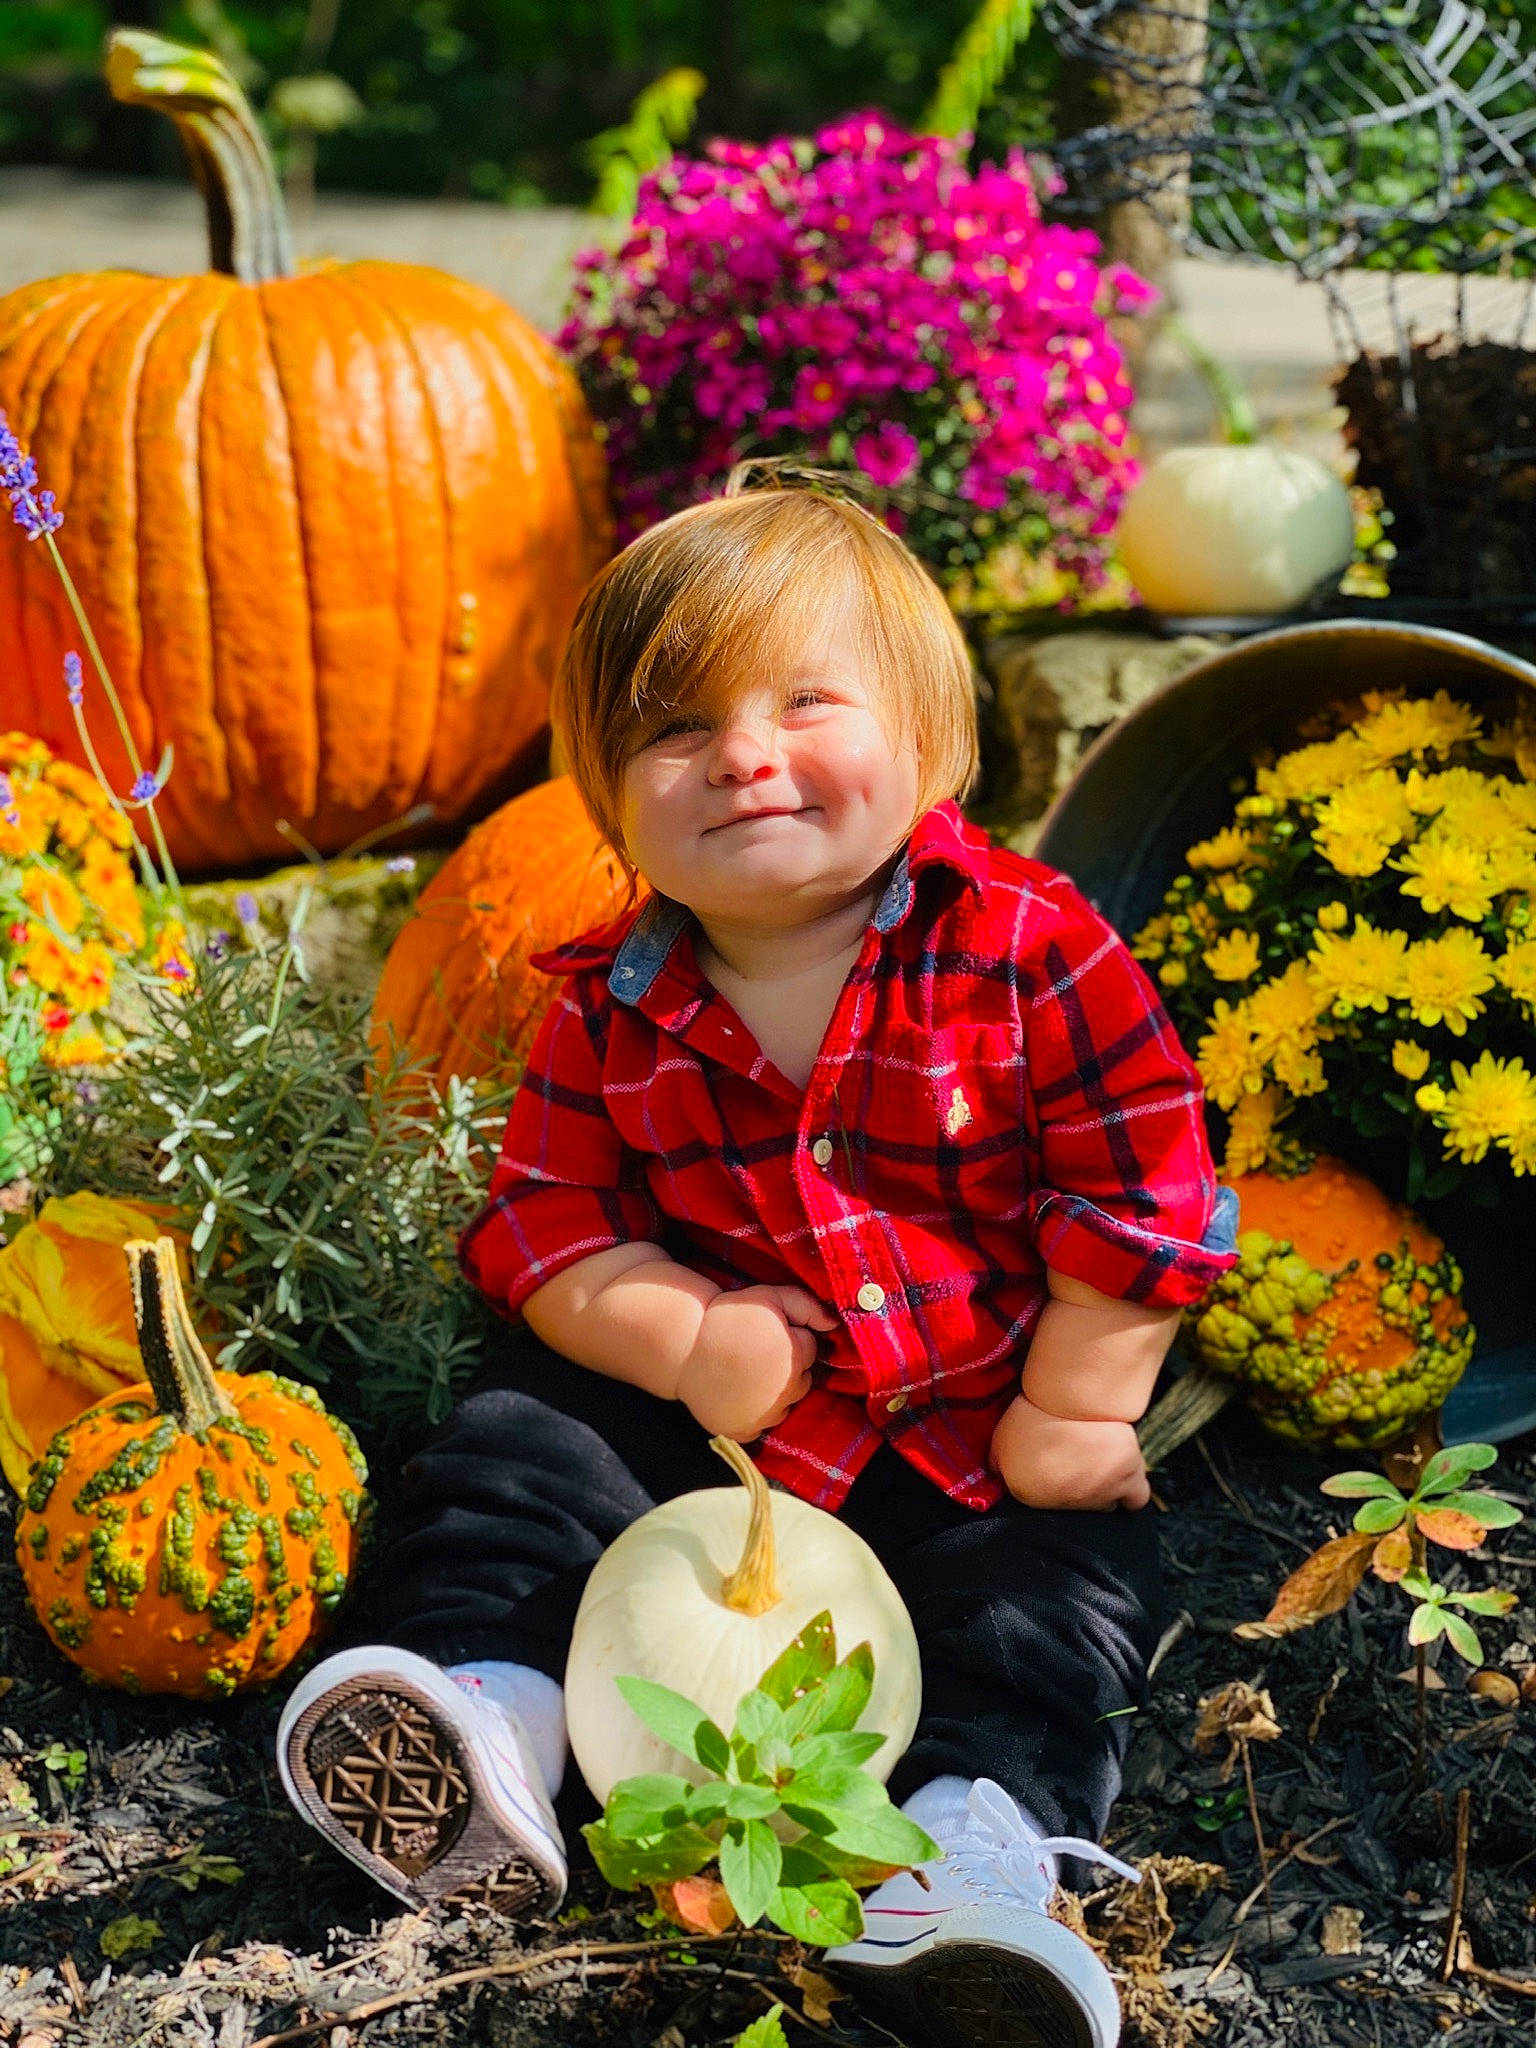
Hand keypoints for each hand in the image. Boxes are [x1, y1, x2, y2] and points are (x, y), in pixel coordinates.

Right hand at [675, 1283, 838, 1441]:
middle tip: (758, 1354)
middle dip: (788, 1367)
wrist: (684, 1346)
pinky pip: (761, 1427)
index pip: (810, 1349)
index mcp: (794, 1355)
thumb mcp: (768, 1296)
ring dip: (775, 1393)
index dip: (791, 1338)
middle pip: (803, 1381)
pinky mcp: (743, 1431)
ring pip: (785, 1406)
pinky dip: (754, 1415)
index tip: (768, 1333)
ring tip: (748, 1374)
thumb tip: (834, 1323)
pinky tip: (738, 1395)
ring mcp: (764, 1415)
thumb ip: (806, 1305)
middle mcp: (784, 1389)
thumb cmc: (728, 1317)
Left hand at [990, 1392, 1149, 1511]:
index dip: (1043, 1482)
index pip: (1037, 1499)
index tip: (1049, 1463)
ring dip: (1103, 1490)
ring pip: (1106, 1504)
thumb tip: (997, 1473)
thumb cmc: (1034, 1412)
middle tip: (1076, 1460)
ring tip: (1100, 1465)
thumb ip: (998, 1462)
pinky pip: (1136, 1499)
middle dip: (1075, 1488)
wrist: (1074, 1403)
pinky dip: (1132, 1493)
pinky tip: (1126, 1478)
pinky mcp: (1128, 1482)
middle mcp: (1065, 1504)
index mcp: (1028, 1494)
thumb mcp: (1000, 1437)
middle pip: (1072, 1505)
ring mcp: (1100, 1497)